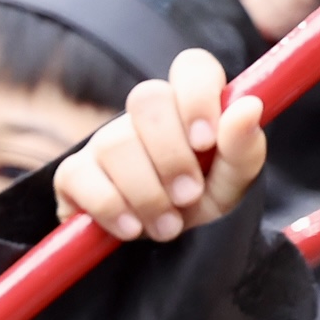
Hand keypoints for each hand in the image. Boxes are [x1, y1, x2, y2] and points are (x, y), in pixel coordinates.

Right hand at [55, 46, 263, 243]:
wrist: (159, 252)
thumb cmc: (199, 206)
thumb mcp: (234, 184)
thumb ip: (243, 148)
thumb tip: (247, 107)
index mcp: (188, 107)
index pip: (191, 66)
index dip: (196, 95)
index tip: (205, 141)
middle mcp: (143, 117)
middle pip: (146, 98)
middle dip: (171, 154)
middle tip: (189, 195)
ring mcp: (103, 141)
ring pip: (116, 144)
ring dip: (147, 193)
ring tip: (167, 225)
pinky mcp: (72, 173)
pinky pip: (81, 177)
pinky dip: (112, 207)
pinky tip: (131, 227)